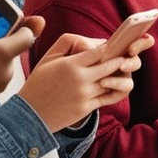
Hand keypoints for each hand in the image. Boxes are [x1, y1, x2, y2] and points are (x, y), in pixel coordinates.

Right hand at [20, 32, 147, 132]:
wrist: (29, 115)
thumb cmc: (39, 83)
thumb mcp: (49, 57)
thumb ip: (70, 43)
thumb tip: (96, 42)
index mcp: (71, 65)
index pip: (99, 51)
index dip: (111, 47)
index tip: (117, 44)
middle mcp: (80, 80)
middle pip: (111, 65)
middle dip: (121, 59)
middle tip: (128, 55)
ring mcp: (85, 95)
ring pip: (112, 82)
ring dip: (120, 75)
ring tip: (125, 68)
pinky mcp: (87, 108)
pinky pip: (109, 97)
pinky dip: (117, 90)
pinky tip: (118, 84)